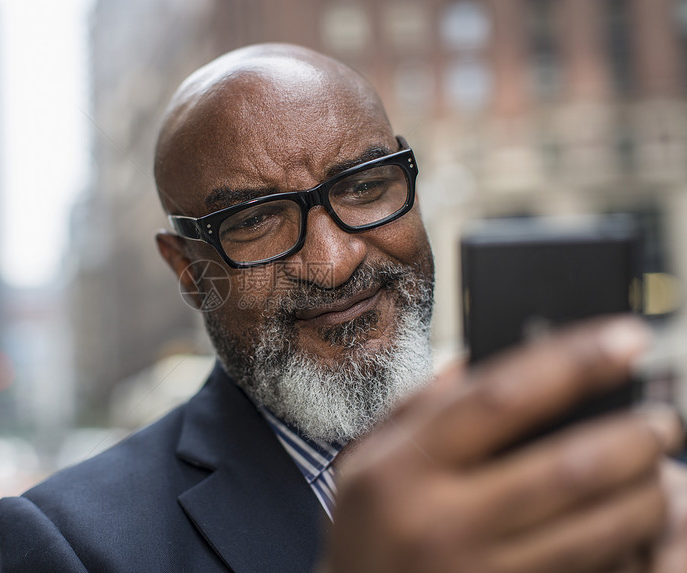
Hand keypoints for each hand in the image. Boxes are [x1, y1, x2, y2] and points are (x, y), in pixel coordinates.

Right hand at [324, 317, 682, 572]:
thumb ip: (418, 406)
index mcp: (402, 467)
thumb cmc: (366, 531)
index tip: (625, 338)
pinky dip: (625, 544)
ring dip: (643, 495)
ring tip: (656, 471)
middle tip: (661, 419)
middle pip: (566, 468)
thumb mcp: (366, 458)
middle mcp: (440, 521)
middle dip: (632, 438)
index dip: (572, 362)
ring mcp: (479, 572)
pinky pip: (587, 571)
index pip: (500, 397)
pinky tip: (632, 522)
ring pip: (593, 530)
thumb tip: (480, 358)